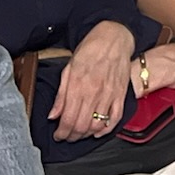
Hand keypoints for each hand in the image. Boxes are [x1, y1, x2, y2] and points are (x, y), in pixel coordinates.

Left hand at [52, 21, 134, 140]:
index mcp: (78, 86)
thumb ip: (61, 94)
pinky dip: (107, 129)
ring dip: (86, 134)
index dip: (61, 132)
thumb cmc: (90, 50)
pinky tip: (99, 131)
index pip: (68, 119)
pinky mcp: (121, 94)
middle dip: (72, 136)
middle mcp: (94, 92)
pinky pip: (115, 118)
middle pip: (81, 126)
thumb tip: (53, 114)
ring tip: (80, 134)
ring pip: (97, 125)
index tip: (58, 135)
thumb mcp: (68, 69)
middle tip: (67, 136)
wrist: (114, 38)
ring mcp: (109, 94)